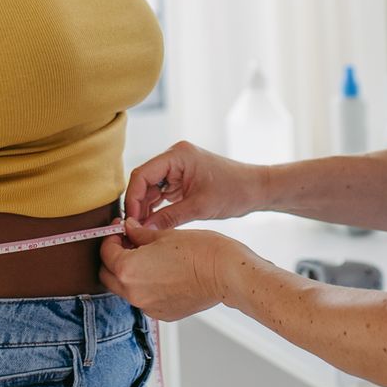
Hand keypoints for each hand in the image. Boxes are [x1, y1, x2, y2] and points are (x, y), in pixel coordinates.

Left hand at [99, 219, 244, 320]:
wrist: (225, 273)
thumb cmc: (199, 251)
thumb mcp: (164, 235)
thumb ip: (139, 234)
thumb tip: (128, 229)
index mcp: (128, 270)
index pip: (106, 253)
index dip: (111, 238)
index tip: (119, 230)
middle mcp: (133, 293)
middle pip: (108, 276)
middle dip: (114, 259)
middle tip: (128, 243)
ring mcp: (148, 306)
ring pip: (126, 289)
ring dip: (129, 274)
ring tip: (148, 258)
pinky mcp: (162, 314)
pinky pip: (145, 299)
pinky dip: (146, 287)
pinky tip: (163, 273)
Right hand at [125, 141, 269, 228]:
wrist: (256, 189)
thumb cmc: (234, 191)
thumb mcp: (200, 207)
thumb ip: (169, 218)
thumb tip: (143, 230)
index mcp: (177, 155)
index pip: (142, 174)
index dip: (133, 198)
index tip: (130, 221)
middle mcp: (174, 158)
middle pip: (144, 181)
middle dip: (137, 205)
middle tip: (133, 229)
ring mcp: (178, 168)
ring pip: (150, 189)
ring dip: (145, 208)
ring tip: (141, 230)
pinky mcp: (182, 179)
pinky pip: (161, 193)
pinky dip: (156, 208)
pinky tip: (152, 224)